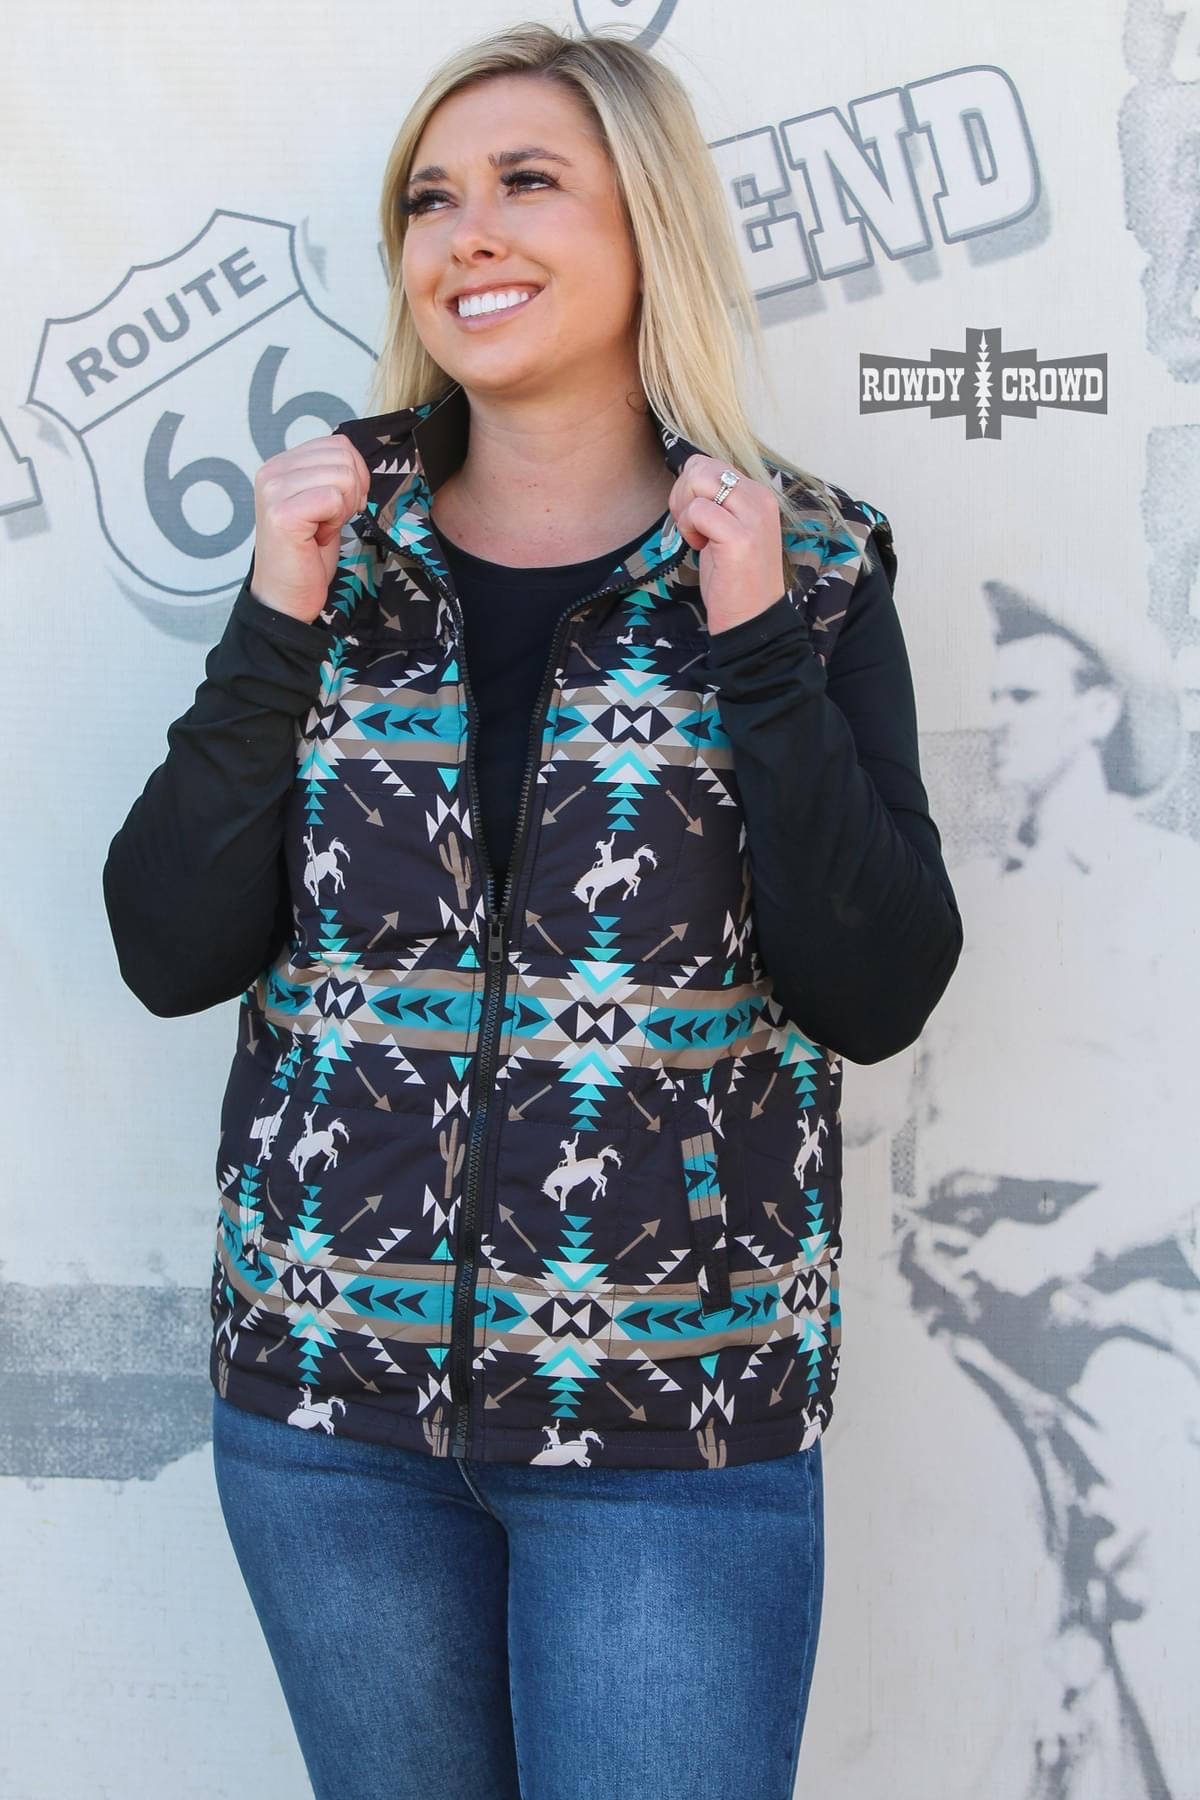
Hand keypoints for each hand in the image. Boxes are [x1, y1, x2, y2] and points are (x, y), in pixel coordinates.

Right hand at [249, 433, 372, 624]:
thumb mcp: (322, 503)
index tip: (340, 506)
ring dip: (343, 509)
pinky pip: (333, 498)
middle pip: (343, 456)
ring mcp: (274, 491)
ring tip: (322, 528)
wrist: (287, 596)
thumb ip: (331, 473)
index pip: (338, 444)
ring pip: (342, 476)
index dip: (355, 475)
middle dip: (352, 492)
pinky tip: (319, 536)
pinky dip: (336, 521)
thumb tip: (355, 457)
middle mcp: (272, 471)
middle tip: (331, 520)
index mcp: (281, 464)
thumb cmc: (307, 553)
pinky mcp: (282, 514)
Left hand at [667, 454, 784, 633]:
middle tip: (690, 526)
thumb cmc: (734, 577)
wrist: (751, 618)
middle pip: (700, 466)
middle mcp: (761, 498)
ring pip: (698, 480)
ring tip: (697, 536)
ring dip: (685, 510)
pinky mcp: (740, 537)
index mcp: (759, 493)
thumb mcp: (728, 528)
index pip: (710, 463)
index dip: (690, 489)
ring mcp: (753, 516)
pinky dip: (689, 528)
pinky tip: (700, 547)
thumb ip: (715, 501)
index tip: (696, 520)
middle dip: (682, 494)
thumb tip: (687, 476)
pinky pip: (698, 510)